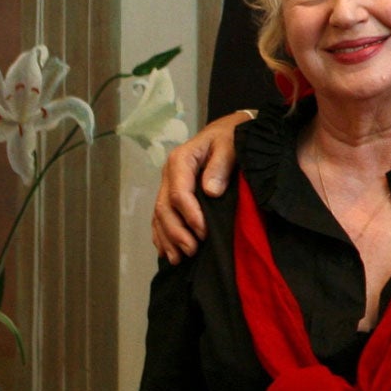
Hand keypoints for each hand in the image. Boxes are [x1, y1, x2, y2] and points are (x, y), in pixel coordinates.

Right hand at [151, 112, 249, 261]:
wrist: (228, 132)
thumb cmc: (231, 137)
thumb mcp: (230, 144)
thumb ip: (220, 165)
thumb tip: (210, 191)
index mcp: (181, 160)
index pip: (179, 193)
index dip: (190, 215)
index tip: (203, 233)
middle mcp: (169, 174)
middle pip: (164, 208)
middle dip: (176, 232)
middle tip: (192, 251)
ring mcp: (168, 184)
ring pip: (159, 215)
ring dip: (167, 238)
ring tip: (179, 259)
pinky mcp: (171, 193)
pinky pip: (160, 217)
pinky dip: (162, 235)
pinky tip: (167, 252)